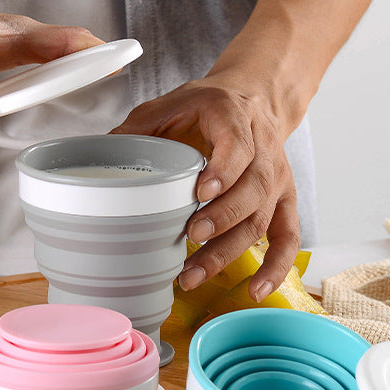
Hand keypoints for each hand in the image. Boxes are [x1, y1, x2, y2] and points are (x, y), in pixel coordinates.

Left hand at [111, 74, 300, 300]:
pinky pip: (288, 237)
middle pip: (253, 188)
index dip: (224, 170)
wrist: (252, 99)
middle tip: (191, 235)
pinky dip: (277, 267)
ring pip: (262, 218)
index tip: (200, 192)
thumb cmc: (207, 107)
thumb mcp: (169, 104)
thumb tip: (100, 158)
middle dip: (223, 216)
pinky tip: (255, 291)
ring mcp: (277, 178)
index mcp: (235, 117)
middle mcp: (264, 149)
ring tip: (193, 274)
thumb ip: (138, 128)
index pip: (239, 145)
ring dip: (230, 250)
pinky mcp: (284, 200)